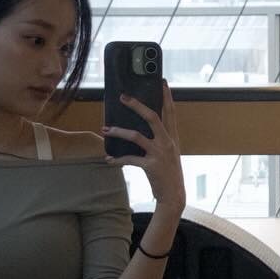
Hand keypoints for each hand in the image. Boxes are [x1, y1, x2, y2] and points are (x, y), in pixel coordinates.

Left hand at [103, 83, 185, 213]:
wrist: (174, 195)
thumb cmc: (168, 173)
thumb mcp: (168, 153)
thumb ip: (159, 140)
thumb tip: (141, 128)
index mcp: (172, 137)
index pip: (171, 112)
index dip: (166, 97)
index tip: (162, 82)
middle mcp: (167, 142)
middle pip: (152, 117)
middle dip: (137, 105)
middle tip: (123, 97)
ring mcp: (159, 154)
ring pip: (136, 136)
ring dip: (119, 131)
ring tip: (105, 129)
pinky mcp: (151, 166)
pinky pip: (129, 159)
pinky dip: (117, 159)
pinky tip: (108, 159)